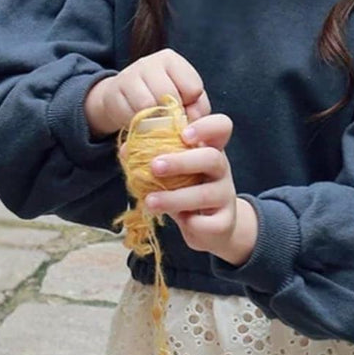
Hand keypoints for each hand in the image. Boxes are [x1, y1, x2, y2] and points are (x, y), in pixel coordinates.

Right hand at [84, 49, 210, 137]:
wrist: (124, 100)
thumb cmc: (162, 99)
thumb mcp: (186, 99)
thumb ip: (198, 107)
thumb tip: (194, 118)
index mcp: (172, 60)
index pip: (192, 87)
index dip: (190, 104)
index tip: (184, 107)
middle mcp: (149, 62)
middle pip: (169, 94)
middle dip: (172, 114)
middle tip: (169, 121)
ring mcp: (129, 75)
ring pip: (148, 104)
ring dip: (154, 120)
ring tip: (154, 121)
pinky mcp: (113, 92)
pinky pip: (130, 114)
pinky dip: (138, 123)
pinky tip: (139, 120)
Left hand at [143, 114, 257, 265]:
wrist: (207, 228)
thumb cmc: (185, 190)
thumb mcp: (172, 171)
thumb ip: (153, 157)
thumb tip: (127, 150)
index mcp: (209, 148)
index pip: (221, 127)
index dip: (206, 126)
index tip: (184, 134)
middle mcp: (221, 169)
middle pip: (212, 158)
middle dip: (181, 162)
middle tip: (154, 167)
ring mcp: (225, 195)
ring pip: (206, 194)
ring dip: (174, 197)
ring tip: (150, 201)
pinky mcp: (224, 221)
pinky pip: (210, 224)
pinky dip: (192, 223)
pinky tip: (180, 222)